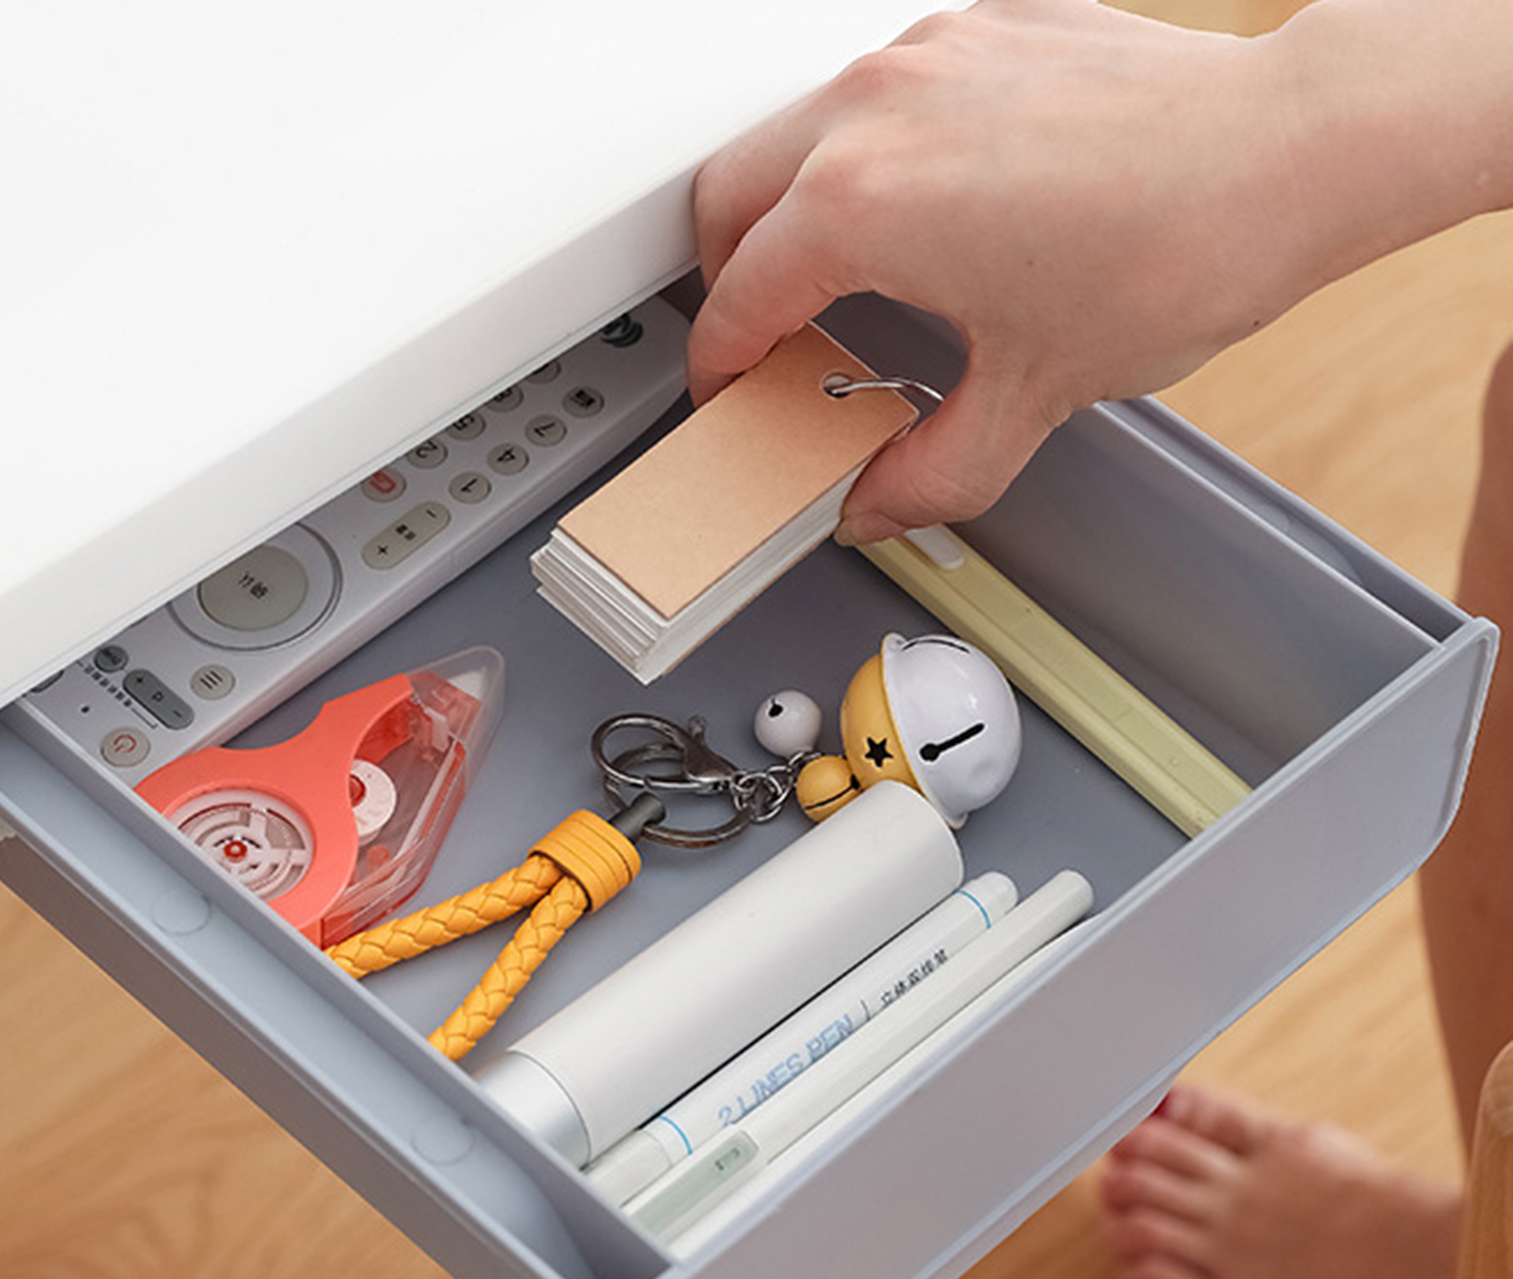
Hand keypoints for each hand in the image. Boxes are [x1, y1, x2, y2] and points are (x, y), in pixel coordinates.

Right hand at [687, 0, 1373, 541]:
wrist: (1286, 154)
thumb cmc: (1175, 249)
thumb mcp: (1031, 398)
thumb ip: (930, 472)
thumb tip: (880, 504)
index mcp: (861, 203)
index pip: (738, 296)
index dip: (720, 363)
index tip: (727, 389)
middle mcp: (873, 110)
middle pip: (726, 195)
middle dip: (723, 277)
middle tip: (761, 337)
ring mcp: (923, 55)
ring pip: (791, 131)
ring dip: (786, 208)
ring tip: (835, 276)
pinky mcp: (976, 28)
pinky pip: (872, 94)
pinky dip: (860, 157)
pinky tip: (919, 208)